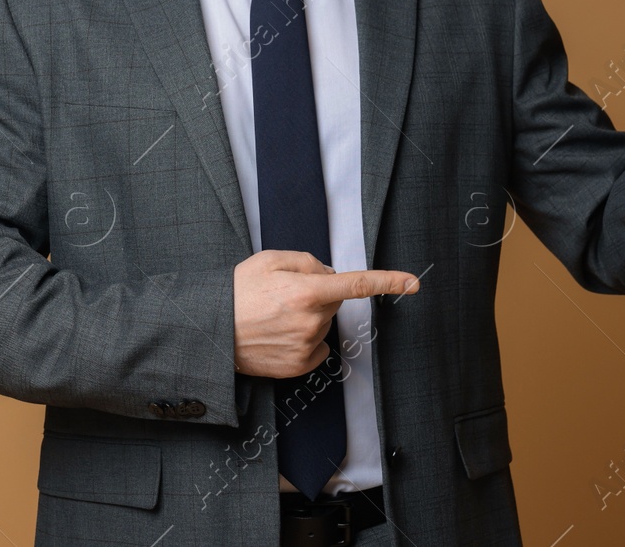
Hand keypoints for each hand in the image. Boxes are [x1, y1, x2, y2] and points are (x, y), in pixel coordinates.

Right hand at [233, 250, 419, 378]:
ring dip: (308, 317)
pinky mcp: (299, 365)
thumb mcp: (269, 259)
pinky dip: (305, 340)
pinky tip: (279, 336)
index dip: (388, 281)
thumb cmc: (238, 291)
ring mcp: (306, 345)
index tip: (413, 282)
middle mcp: (311, 320)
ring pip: (324, 324)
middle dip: (319, 295)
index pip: (356, 284)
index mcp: (306, 290)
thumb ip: (307, 261)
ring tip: (274, 316)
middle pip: (334, 301)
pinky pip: (317, 347)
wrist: (211, 331)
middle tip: (285, 294)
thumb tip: (330, 275)